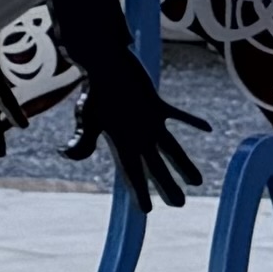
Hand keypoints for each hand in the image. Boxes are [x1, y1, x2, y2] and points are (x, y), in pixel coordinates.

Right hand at [76, 65, 203, 210]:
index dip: (139, 192)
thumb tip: (66, 155)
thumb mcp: (87, 114)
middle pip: (156, 166)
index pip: (132, 172)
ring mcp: (147, 121)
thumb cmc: (93, 87)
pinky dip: (191, 121)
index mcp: (121, 141)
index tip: (146, 211)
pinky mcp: (155, 104)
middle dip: (167, 186)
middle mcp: (136, 136)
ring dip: (183, 164)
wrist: (102, 60)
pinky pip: (177, 115)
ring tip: (198, 183)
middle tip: (180, 205)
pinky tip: (207, 128)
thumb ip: (82, 138)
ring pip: (171, 148)